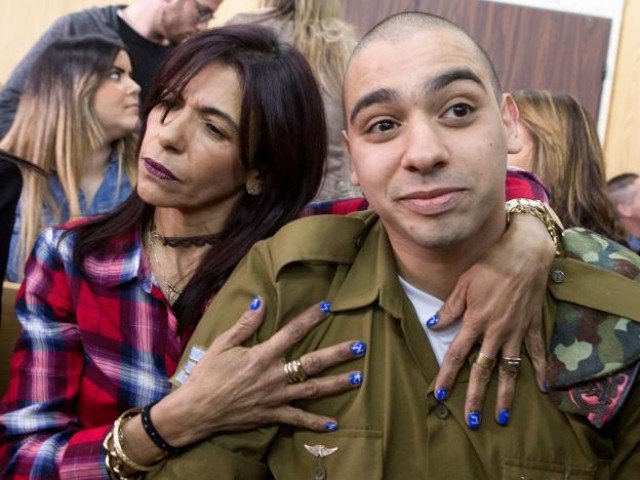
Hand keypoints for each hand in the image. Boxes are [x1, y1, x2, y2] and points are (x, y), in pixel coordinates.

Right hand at [153, 298, 364, 446]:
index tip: (328, 307)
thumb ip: (245, 324)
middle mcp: (273, 376)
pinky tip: (334, 424)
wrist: (196, 410)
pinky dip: (315, 423)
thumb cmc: (207, 375)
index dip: (310, 318)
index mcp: (262, 355)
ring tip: (358, 377)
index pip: (292, 332)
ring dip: (337, 384)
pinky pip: (298, 419)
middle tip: (360, 346)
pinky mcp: (271, 415)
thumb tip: (261, 302)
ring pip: (312, 389)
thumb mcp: (222, 344)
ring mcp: (275, 397)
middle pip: (312, 362)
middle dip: (338, 354)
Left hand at [431, 213, 553, 427]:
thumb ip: (450, 309)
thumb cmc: (489, 265)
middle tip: (472, 421)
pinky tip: (542, 388)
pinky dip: (540, 370)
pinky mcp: (532, 327)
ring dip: (506, 394)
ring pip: (509, 370)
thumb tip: (433, 326)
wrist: (524, 254)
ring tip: (502, 417)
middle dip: (475, 397)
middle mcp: (495, 332)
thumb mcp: (463, 284)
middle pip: (483, 370)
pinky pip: (537, 353)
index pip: (457, 355)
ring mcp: (516, 331)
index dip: (446, 375)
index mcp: (475, 321)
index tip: (438, 394)